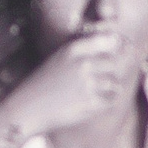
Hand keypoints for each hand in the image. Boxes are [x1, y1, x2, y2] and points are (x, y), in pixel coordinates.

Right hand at [0, 30, 132, 139]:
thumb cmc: (45, 82)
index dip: (117, 46)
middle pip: (114, 62)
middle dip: (110, 71)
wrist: (28, 107)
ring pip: (115, 83)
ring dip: (108, 89)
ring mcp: (88, 84)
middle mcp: (83, 63)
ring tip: (92, 92)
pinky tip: (91, 102)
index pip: (110, 40)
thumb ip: (85, 50)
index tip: (116, 53)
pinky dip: (105, 102)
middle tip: (97, 79)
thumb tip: (118, 44)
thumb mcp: (61, 58)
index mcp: (74, 49)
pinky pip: (111, 100)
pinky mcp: (91, 103)